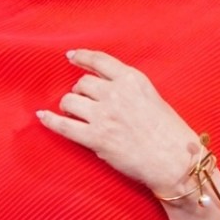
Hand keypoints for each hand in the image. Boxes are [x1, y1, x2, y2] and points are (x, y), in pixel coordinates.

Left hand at [36, 49, 199, 193]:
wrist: (175, 162)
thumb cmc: (171, 134)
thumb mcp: (154, 98)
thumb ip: (130, 90)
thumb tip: (105, 90)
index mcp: (133, 80)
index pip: (99, 61)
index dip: (81, 57)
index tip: (71, 57)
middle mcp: (116, 94)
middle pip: (82, 83)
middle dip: (80, 91)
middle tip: (83, 100)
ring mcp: (104, 116)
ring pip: (70, 101)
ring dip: (69, 106)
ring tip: (73, 112)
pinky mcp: (95, 138)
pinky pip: (64, 126)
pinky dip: (51, 121)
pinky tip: (43, 117)